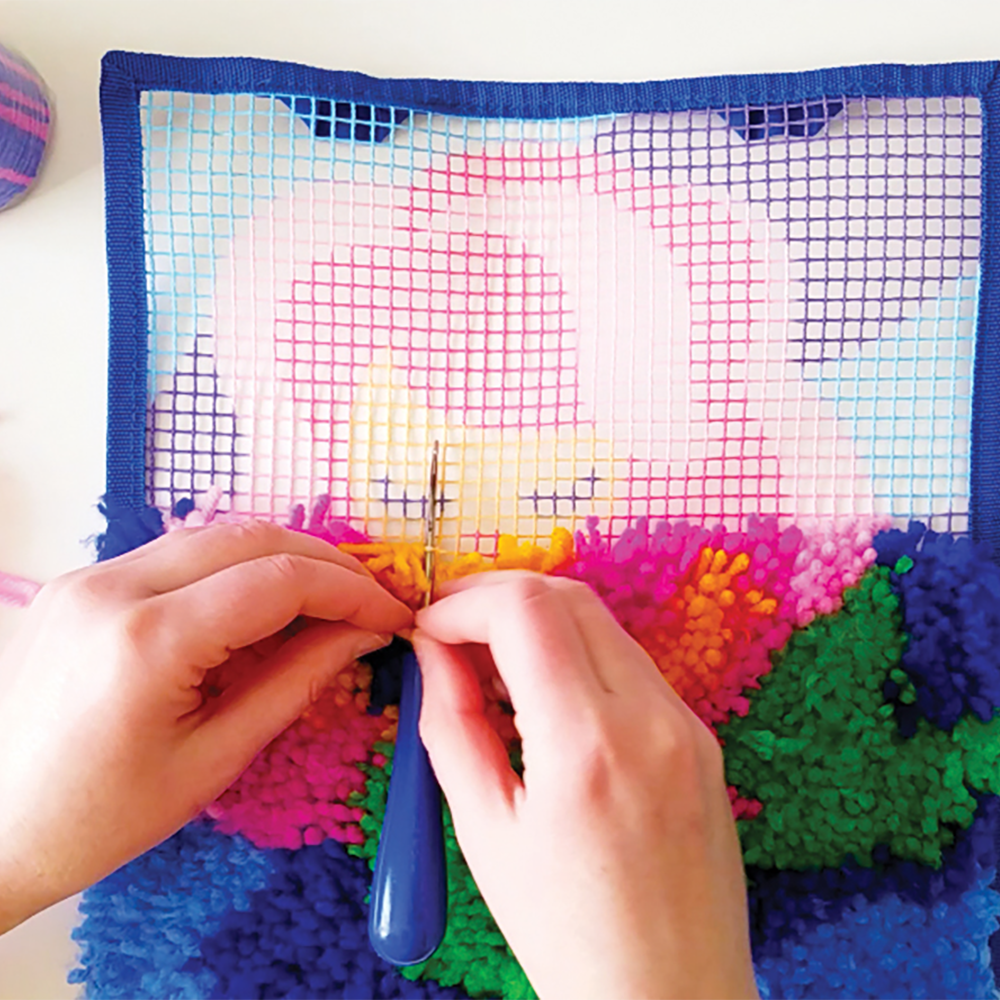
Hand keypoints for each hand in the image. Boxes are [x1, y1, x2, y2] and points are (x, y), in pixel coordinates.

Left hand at [0, 521, 411, 932]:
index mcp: (147, 639)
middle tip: (367, 602)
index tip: (391, 615)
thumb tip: (361, 632)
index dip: (350, 590)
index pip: (278, 579)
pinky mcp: (76, 583)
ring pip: (212, 537)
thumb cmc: (99, 819)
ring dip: (278, 560)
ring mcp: (86, 577)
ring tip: (322, 605)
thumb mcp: (213, 759)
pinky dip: (229, 570)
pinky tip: (255, 610)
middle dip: (323, 563)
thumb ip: (294, 682)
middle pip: (250, 537)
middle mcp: (112, 586)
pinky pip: (174, 556)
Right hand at [414, 573, 758, 999]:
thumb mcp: (485, 833)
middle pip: (568, 596)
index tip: (428, 626)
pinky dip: (578, 656)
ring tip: (490, 670)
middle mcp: (651, 719)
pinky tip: (543, 699)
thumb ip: (452, 725)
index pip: (525, 609)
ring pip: (602, 622)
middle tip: (451, 631)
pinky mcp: (700, 736)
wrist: (670, 999)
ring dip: (539, 623)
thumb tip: (432, 652)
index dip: (463, 602)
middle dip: (498, 596)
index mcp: (589, 747)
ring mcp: (686, 724)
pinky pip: (630, 663)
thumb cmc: (570, 939)